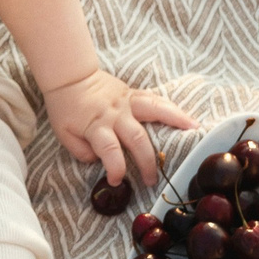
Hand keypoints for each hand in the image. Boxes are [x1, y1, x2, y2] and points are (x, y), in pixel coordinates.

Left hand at [42, 69, 195, 188]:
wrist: (70, 77)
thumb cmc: (66, 108)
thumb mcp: (64, 133)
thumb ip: (81, 150)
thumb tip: (99, 161)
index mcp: (95, 125)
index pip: (108, 150)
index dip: (115, 168)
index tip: (117, 181)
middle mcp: (115, 114)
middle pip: (136, 138)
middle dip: (146, 161)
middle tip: (153, 180)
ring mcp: (127, 102)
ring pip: (154, 110)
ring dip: (175, 121)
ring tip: (194, 131)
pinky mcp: (133, 94)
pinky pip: (155, 100)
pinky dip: (172, 108)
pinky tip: (187, 117)